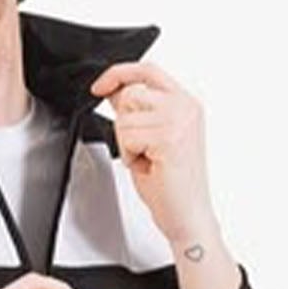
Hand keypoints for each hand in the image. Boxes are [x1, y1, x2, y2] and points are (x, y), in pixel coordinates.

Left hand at [88, 60, 218, 246]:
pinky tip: (150, 168)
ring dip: (128, 143)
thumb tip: (116, 92)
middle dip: (124, 125)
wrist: (187, 218)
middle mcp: (185, 107)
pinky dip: (131, 156)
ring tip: (149, 160)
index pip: (148, 70)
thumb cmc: (172, 188)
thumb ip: (137, 112)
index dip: (119, 74)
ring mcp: (179, 119)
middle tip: (143, 150)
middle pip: (131, 93)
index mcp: (186, 103)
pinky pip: (128, 136)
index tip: (100, 86)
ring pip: (125, 117)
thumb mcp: (150, 140)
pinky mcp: (169, 136)